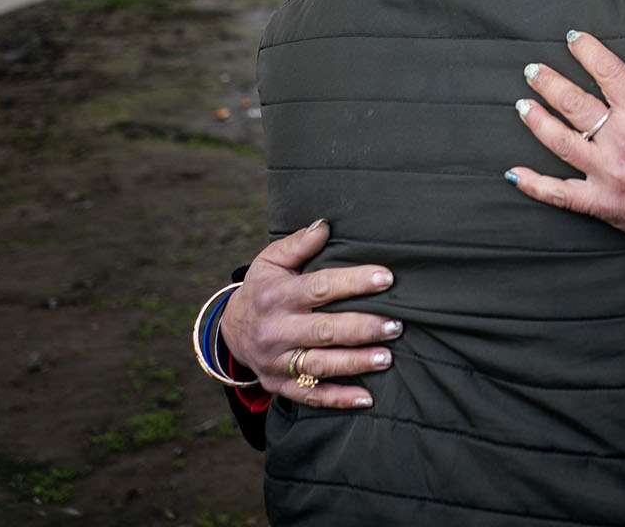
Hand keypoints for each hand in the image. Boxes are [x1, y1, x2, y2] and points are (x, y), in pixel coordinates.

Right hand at [219, 219, 403, 408]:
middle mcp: (275, 330)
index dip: (354, 283)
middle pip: (324, 330)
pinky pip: (310, 396)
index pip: (320, 288)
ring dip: (355, 363)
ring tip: (387, 358)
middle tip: (396, 325)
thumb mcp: (270, 262)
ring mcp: (276, 361)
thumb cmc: (262, 289)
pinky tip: (367, 398)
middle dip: (362, 328)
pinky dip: (339, 399)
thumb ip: (298, 244)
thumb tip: (326, 225)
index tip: (386, 279)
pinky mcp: (279, 385)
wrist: (228, 330)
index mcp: (275, 296)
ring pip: (319, 365)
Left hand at [508, 31, 624, 304]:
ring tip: (521, 105)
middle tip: (532, 70)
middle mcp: (620, 139)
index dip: (587, 50)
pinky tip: (514, 173)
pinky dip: (534, 185)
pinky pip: (559, 194)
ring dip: (536, 121)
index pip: (607, 71)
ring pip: (559, 140)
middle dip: (548, 82)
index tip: (573, 39)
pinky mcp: (600, 203)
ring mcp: (606, 172)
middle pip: (573, 101)